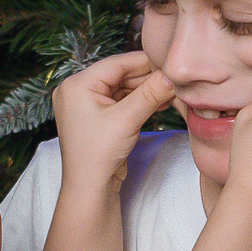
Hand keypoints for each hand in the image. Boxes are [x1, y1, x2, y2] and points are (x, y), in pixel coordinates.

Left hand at [51, 52, 176, 191]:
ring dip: (147, 91)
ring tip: (172, 91)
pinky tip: (161, 101)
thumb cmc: (98, 155)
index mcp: (77, 85)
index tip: (169, 62)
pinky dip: (140, 102)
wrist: (90, 189)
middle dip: (148, 78)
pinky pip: (121, 102)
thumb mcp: (127, 119)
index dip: (145, 62)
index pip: (117, 63)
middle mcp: (78, 91)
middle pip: (121, 75)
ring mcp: (87, 105)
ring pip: (123, 89)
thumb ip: (151, 93)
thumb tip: (172, 74)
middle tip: (174, 78)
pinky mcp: (98, 118)